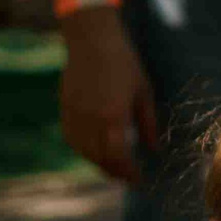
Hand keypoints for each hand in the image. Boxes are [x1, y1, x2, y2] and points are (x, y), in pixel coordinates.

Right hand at [57, 11, 156, 183]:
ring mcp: (74, 113)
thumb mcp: (144, 93)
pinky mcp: (65, 107)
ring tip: (114, 169)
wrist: (92, 41)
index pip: (119, 156)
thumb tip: (155, 150)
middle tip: (128, 179)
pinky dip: (83, 150)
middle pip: (100, 157)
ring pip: (83, 150)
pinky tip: (95, 152)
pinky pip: (71, 137)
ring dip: (98, 163)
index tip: (139, 180)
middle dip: (115, 172)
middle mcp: (91, 118)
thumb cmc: (125, 64)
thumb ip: (148, 124)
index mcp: (114, 115)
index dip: (129, 172)